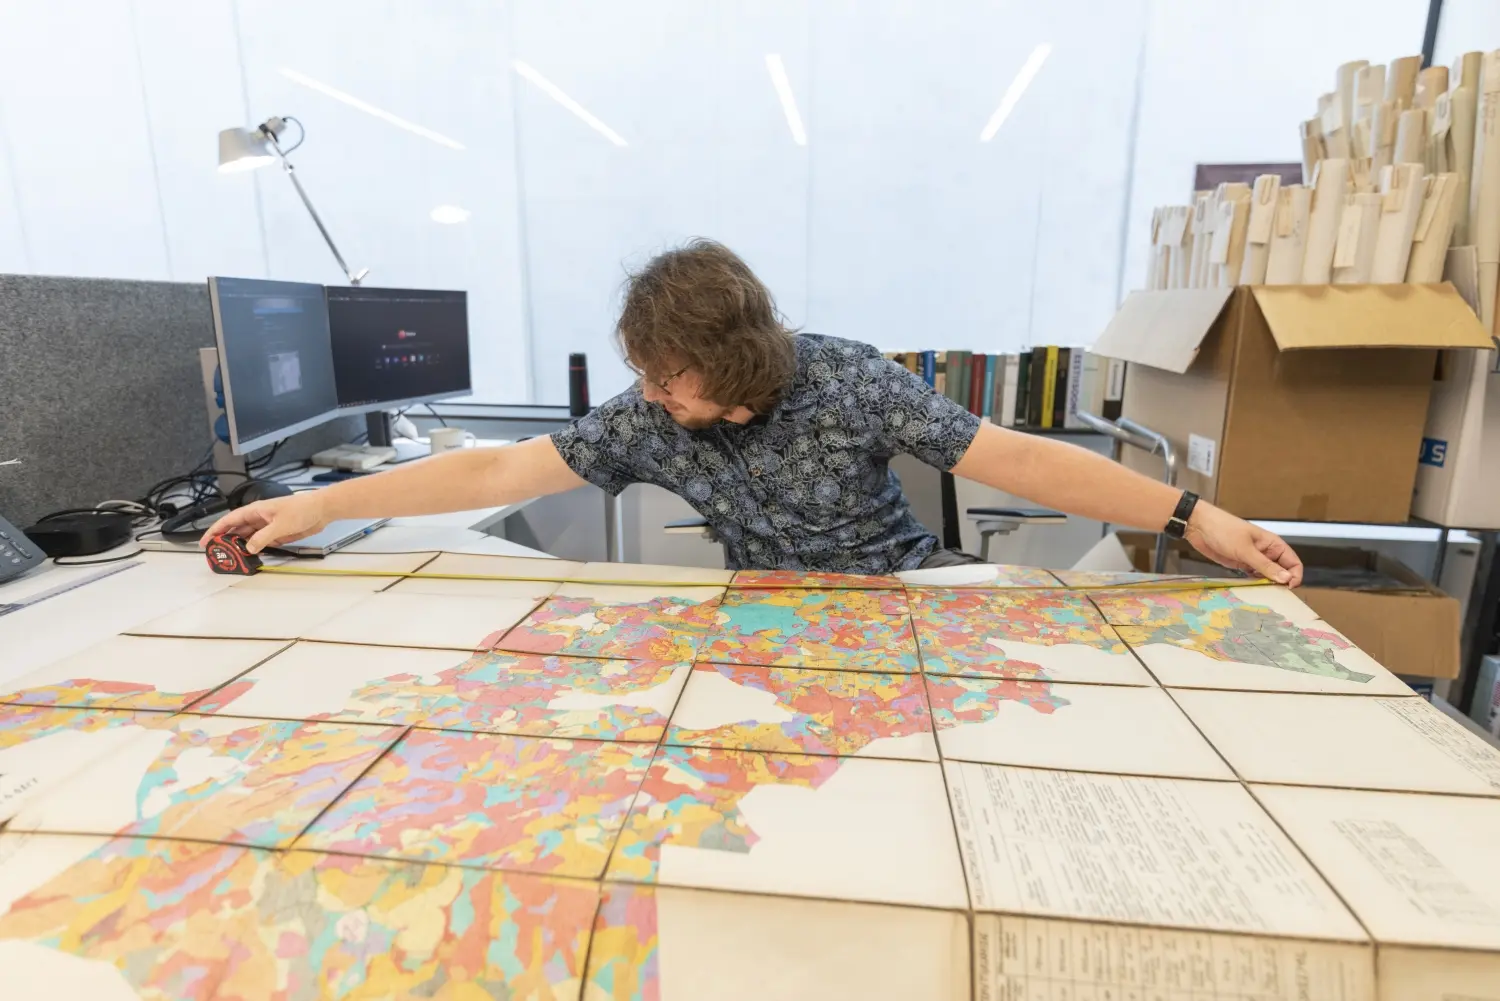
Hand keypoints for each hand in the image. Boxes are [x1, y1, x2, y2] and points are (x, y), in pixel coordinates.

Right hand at [198, 493, 330, 554]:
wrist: (321, 510)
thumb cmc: (301, 509)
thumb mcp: (279, 525)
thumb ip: (262, 537)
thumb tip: (248, 547)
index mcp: (255, 510)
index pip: (229, 520)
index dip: (215, 530)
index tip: (205, 541)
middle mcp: (259, 518)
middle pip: (237, 530)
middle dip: (225, 540)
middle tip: (217, 554)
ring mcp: (267, 526)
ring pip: (248, 537)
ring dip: (240, 546)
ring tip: (231, 558)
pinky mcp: (277, 533)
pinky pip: (261, 542)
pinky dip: (255, 548)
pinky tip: (250, 556)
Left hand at [1184, 503, 1303, 586]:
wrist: (1200, 527)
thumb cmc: (1224, 531)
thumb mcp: (1245, 549)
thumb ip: (1265, 565)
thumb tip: (1287, 578)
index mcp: (1273, 544)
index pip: (1293, 562)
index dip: (1295, 575)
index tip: (1288, 588)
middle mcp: (1266, 553)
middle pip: (1282, 571)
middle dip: (1281, 583)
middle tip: (1275, 596)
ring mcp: (1253, 560)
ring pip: (1268, 576)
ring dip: (1268, 586)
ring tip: (1264, 596)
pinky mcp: (1241, 565)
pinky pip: (1253, 577)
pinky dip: (1255, 584)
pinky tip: (1252, 591)